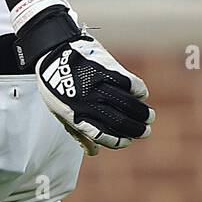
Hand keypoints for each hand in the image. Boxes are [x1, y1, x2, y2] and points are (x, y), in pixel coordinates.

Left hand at [17, 0, 154, 154]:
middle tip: (145, 131)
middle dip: (137, 130)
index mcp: (74, 114)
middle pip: (120, 122)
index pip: (103, 135)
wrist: (52, 49)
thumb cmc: (55, 83)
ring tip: (149, 116)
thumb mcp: (59, 108)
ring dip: (143, 113)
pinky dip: (138, 91)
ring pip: (128, 104)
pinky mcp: (106, 68)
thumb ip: (77, 130)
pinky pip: (129, 83)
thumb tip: (95, 152)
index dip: (119, 141)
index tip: (127, 140)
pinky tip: (140, 95)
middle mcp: (87, 101)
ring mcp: (98, 85)